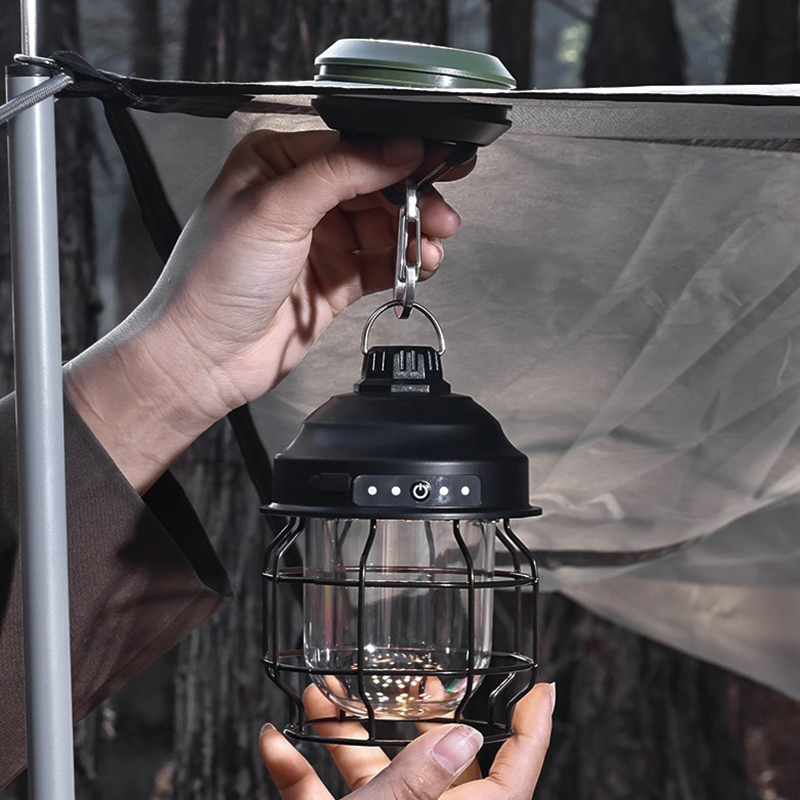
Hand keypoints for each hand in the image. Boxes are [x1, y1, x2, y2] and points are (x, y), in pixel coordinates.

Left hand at [65, 131, 469, 491]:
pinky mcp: (334, 279)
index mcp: (277, 163)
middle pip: (374, 186)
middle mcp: (300, 198)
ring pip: (383, 225)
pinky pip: (380, 262)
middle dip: (412, 199)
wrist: (204, 356)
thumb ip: (341, 173)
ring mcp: (319, 240)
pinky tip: (419, 264)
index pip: (350, 148)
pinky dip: (403, 263)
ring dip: (413, 234)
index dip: (395, 156)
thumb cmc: (214, 280)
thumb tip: (396, 147)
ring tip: (432, 245)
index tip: (432, 162)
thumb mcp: (276, 210)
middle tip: (441, 214)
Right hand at [259, 683, 554, 799]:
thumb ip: (422, 778)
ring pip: (371, 775)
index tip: (542, 691)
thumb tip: (465, 736)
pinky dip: (296, 773)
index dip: (532, 733)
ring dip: (342, 734)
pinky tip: (275, 743)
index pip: (511, 780)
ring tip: (328, 694)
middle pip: (439, 765)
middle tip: (420, 679)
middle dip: (423, 716)